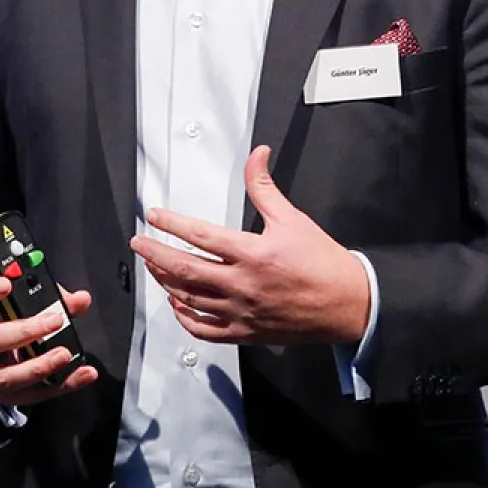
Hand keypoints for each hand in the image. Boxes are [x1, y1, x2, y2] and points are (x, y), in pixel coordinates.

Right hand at [0, 277, 96, 407]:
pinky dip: (62, 384)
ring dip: (39, 365)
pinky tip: (82, 375)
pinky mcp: (6, 395)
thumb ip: (53, 300)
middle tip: (55, 320)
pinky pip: (34, 393)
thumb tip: (81, 299)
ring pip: (8, 375)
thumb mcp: (25, 308)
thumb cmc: (11, 326)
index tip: (7, 284)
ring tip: (64, 354)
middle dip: (25, 331)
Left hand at [131, 145, 370, 344]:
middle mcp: (243, 284)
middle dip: (156, 255)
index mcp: (253, 253)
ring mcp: (242, 312)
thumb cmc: (322, 261)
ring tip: (154, 267)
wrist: (347, 303)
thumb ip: (265, 187)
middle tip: (139, 244)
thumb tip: (256, 154)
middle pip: (186, 270)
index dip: (172, 224)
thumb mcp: (292, 218)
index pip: (200, 236)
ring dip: (167, 282)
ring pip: (191, 299)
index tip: (154, 216)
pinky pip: (206, 329)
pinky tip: (179, 304)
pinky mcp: (246, 332)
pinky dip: (186, 317)